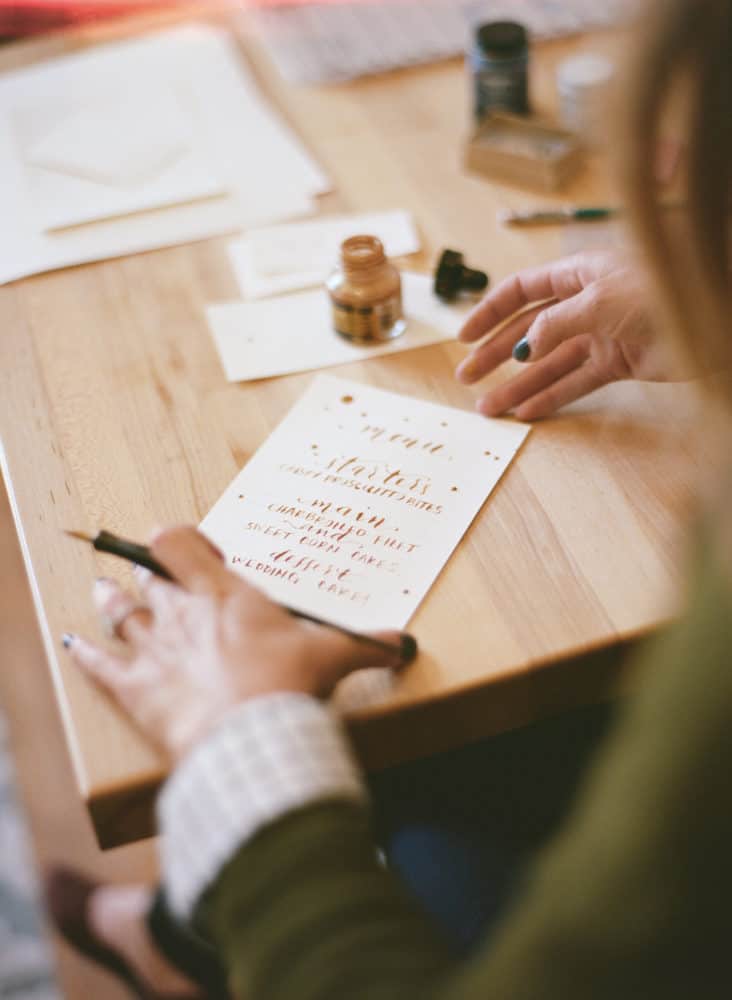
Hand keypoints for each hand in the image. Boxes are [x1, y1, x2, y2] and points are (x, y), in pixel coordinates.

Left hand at [62, 527, 410, 760]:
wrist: (251, 734)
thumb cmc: (288, 684)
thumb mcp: (332, 657)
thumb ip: (365, 645)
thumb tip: (403, 644)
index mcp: (224, 595)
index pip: (182, 546)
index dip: (181, 542)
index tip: (190, 550)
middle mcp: (182, 613)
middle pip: (153, 582)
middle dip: (150, 577)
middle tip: (146, 574)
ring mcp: (154, 650)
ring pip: (122, 614)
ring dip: (112, 602)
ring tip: (102, 591)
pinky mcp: (136, 691)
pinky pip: (102, 667)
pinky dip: (87, 655)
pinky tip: (75, 645)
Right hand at [455, 250, 676, 419]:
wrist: (714, 317)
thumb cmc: (660, 291)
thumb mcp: (597, 300)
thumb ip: (554, 324)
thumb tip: (524, 349)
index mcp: (577, 274)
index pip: (522, 291)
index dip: (490, 313)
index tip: (464, 337)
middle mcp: (584, 303)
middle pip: (528, 330)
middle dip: (495, 354)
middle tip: (467, 377)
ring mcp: (600, 334)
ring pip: (548, 363)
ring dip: (517, 384)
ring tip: (488, 408)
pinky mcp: (617, 362)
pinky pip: (574, 382)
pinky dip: (550, 396)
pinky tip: (526, 411)